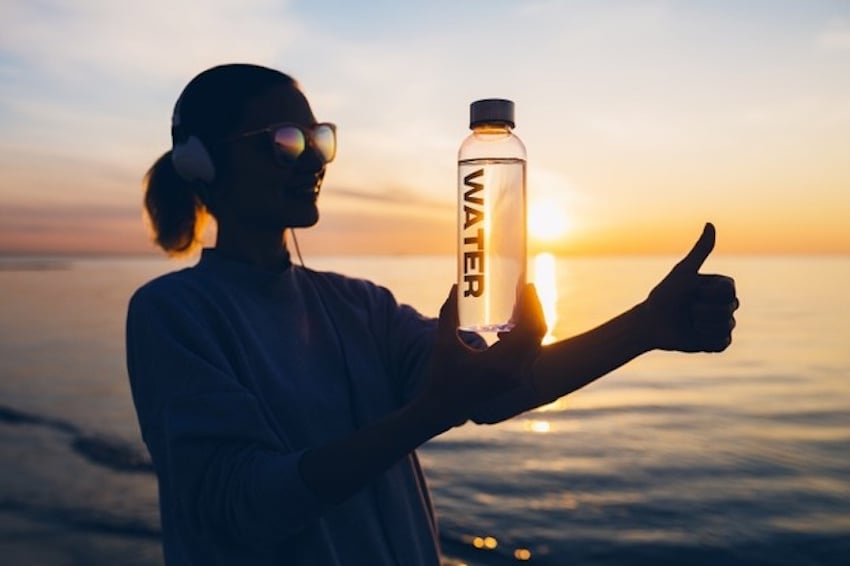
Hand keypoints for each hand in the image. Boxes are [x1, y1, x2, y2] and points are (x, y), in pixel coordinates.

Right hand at [420, 284, 546, 429]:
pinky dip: (524, 337)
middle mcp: (514, 372)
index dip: (532, 305)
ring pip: (535, 344)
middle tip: (526, 290)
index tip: (526, 286)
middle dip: (535, 308)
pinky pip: (528, 354)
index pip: (529, 328)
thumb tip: (455, 286)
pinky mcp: (513, 382)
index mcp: (500, 363)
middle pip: (538, 333)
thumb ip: (449, 313)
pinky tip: (506, 329)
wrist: (444, 409)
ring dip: (531, 323)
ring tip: (518, 305)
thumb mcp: (444, 342)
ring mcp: (516, 378)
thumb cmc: (441, 376)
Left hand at [644, 223, 738, 352]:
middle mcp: (727, 304)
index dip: (707, 294)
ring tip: (688, 322)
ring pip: (725, 327)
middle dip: (702, 311)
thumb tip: (710, 223)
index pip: (729, 292)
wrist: (651, 322)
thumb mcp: (683, 272)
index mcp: (724, 286)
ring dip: (701, 326)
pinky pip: (722, 343)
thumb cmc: (665, 294)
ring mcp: (724, 323)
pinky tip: (694, 335)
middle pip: (728, 310)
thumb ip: (700, 251)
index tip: (692, 292)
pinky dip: (705, 341)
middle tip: (687, 309)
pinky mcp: (718, 342)